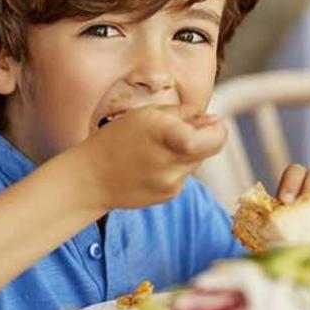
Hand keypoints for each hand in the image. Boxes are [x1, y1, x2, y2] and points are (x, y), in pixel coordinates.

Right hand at [73, 105, 226, 210]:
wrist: (91, 178)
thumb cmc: (114, 140)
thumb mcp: (145, 114)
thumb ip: (182, 114)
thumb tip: (209, 119)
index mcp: (170, 136)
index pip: (217, 137)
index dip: (218, 128)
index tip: (211, 122)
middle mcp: (175, 162)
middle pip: (210, 149)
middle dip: (203, 138)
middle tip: (182, 130)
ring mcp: (172, 183)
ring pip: (195, 162)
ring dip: (186, 153)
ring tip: (155, 148)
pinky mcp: (168, 195)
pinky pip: (181, 176)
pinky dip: (173, 167)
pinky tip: (149, 165)